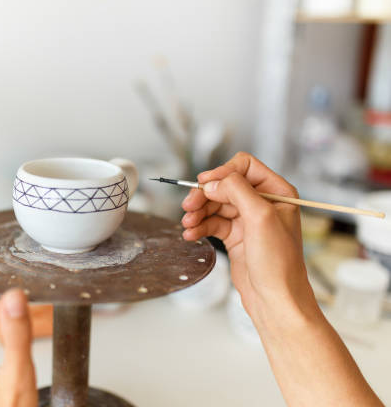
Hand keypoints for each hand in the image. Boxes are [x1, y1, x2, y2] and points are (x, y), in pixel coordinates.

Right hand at [181, 152, 316, 321]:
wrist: (275, 298)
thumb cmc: (279, 262)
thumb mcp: (261, 217)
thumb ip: (237, 191)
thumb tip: (213, 182)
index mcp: (277, 192)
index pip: (244, 167)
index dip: (222, 173)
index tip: (205, 184)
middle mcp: (262, 203)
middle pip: (225, 186)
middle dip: (205, 195)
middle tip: (188, 206)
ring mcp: (248, 220)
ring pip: (215, 205)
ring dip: (198, 212)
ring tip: (187, 224)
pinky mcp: (235, 236)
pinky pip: (212, 223)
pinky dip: (200, 227)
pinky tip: (191, 234)